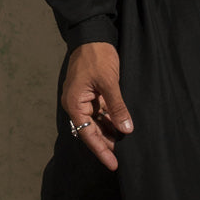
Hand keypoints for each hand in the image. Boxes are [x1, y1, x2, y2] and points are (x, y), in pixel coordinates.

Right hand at [61, 41, 133, 169]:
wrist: (93, 35)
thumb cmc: (97, 56)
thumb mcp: (109, 82)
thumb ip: (117, 106)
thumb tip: (126, 129)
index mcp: (74, 103)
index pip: (87, 134)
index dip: (101, 150)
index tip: (113, 164)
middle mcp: (76, 104)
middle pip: (90, 131)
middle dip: (105, 144)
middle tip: (121, 158)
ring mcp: (83, 99)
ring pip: (96, 123)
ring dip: (108, 132)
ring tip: (123, 145)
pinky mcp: (91, 94)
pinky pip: (99, 113)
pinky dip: (110, 120)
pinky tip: (121, 127)